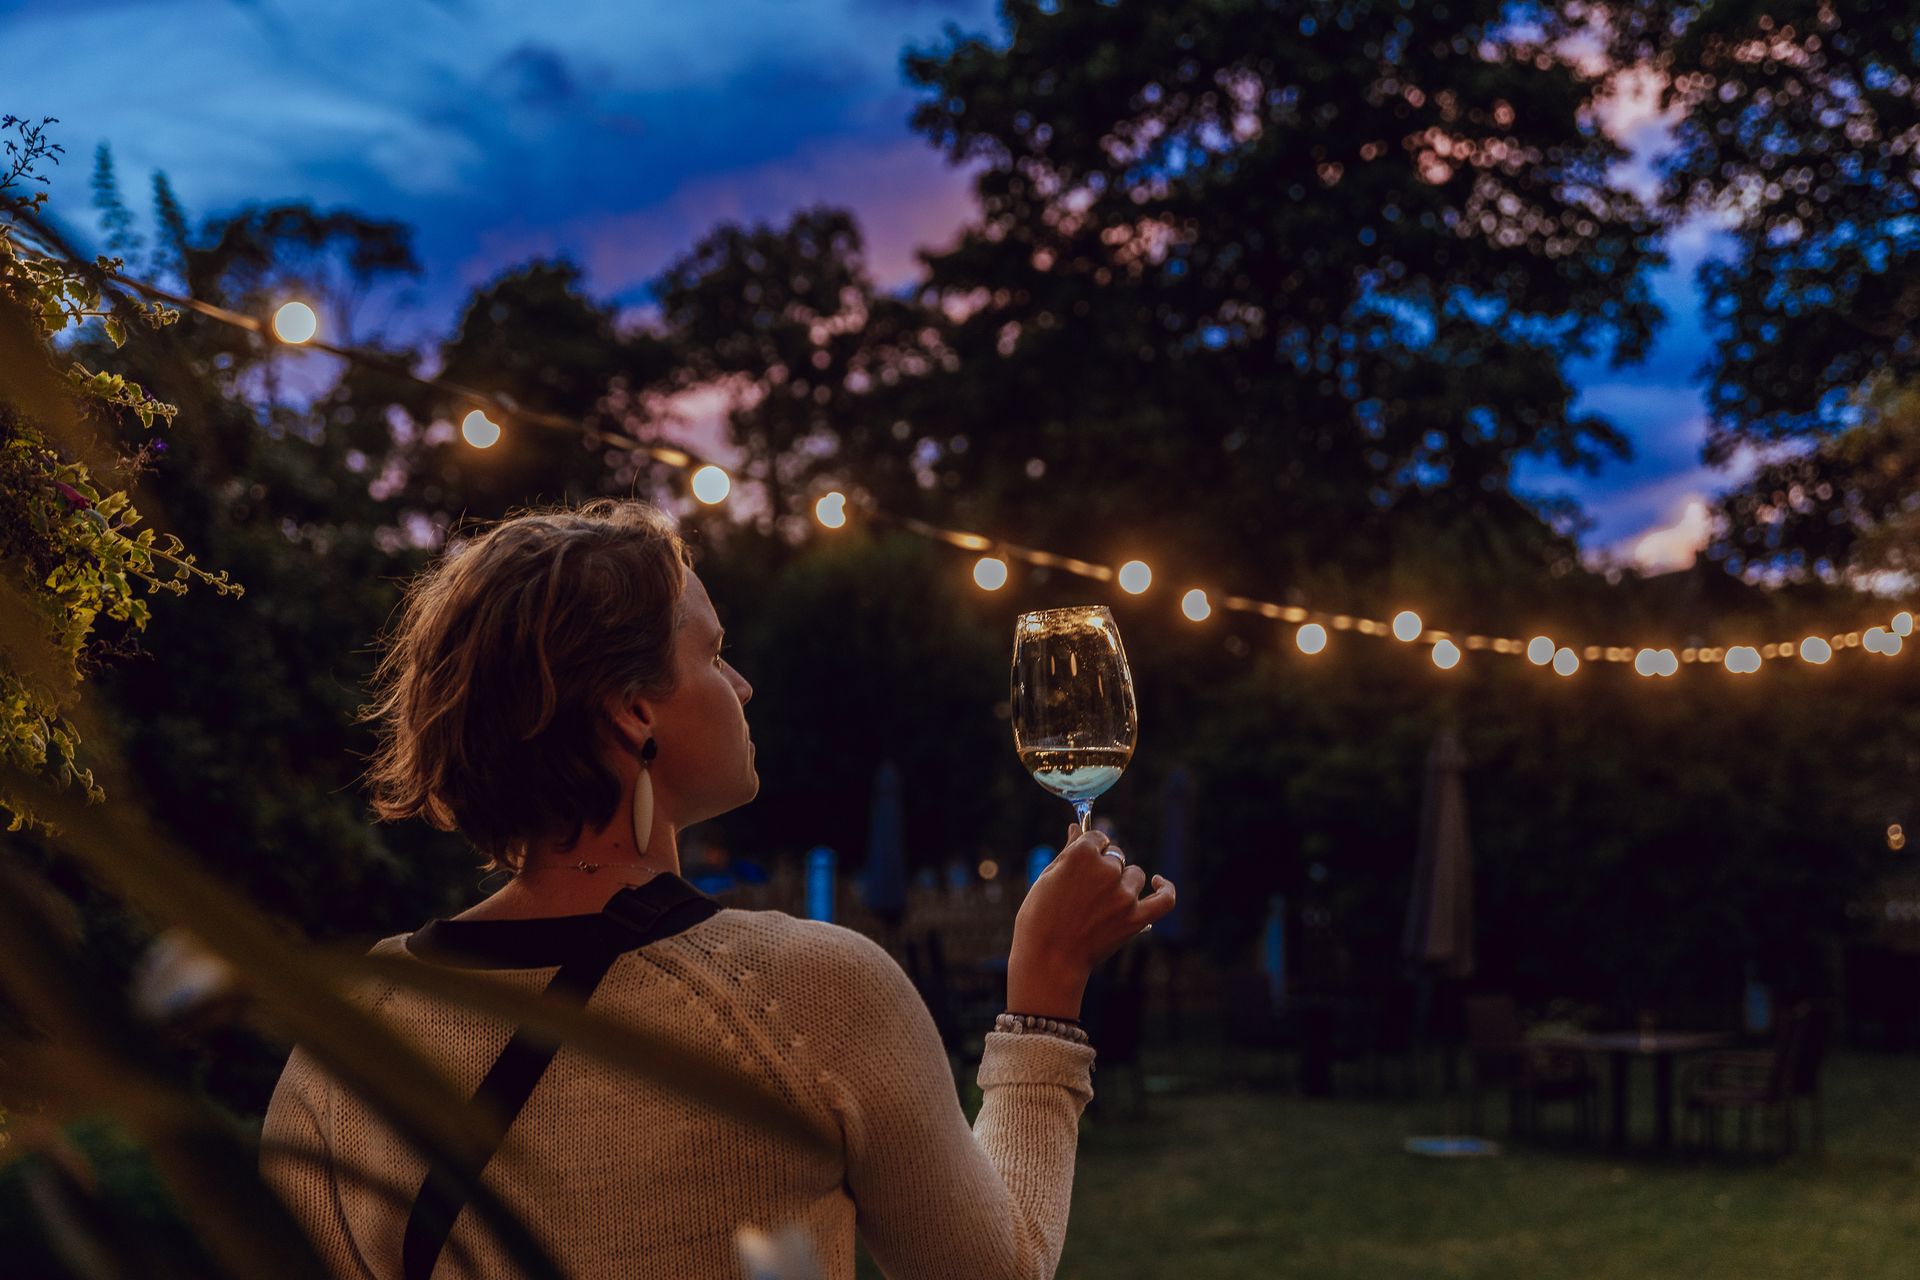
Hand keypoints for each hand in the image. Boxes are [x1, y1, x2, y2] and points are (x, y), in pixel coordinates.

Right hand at [1005, 823, 1176, 1019]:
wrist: (1048, 960)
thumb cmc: (1039, 917)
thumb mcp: (1047, 877)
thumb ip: (1068, 851)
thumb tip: (1076, 827)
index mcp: (1082, 854)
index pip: (1097, 838)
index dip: (1090, 851)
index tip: (1083, 864)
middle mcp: (1107, 870)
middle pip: (1116, 856)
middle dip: (1103, 868)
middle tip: (1086, 893)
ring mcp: (1124, 894)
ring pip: (1134, 876)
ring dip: (1124, 884)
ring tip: (1101, 905)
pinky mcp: (1136, 918)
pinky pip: (1164, 899)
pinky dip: (1166, 888)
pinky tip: (1158, 882)